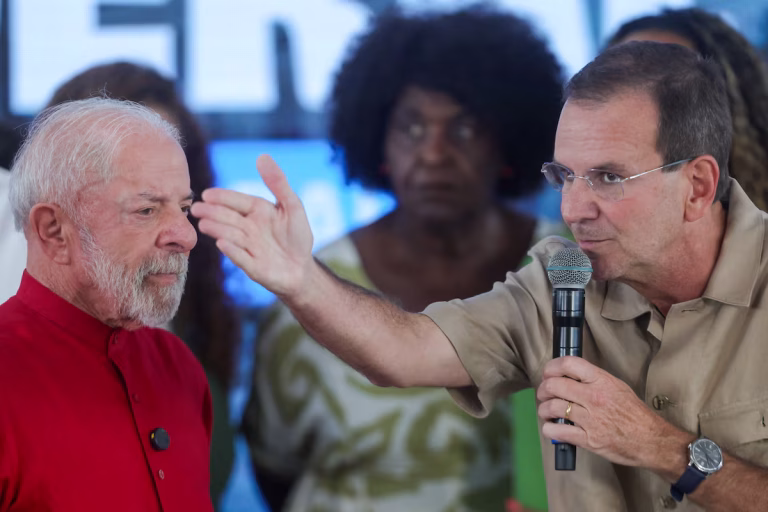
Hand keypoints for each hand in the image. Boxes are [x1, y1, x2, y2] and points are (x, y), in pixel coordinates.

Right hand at [190, 154, 313, 297]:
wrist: (302, 268)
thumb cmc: (297, 236)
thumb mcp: (293, 206)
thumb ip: (278, 182)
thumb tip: (262, 156)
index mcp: (257, 211)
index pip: (237, 201)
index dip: (223, 197)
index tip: (207, 194)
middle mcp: (248, 228)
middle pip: (228, 218)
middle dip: (212, 213)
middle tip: (197, 209)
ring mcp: (248, 247)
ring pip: (230, 236)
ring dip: (218, 230)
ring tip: (204, 224)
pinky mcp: (251, 266)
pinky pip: (241, 258)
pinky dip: (232, 251)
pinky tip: (222, 244)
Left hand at [537, 356, 688, 468]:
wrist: (651, 440)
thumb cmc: (635, 414)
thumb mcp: (618, 387)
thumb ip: (594, 379)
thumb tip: (570, 375)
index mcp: (602, 381)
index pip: (569, 364)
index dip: (551, 367)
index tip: (548, 373)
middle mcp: (594, 397)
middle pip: (554, 385)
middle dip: (543, 389)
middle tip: (543, 394)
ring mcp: (590, 418)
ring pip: (553, 407)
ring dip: (543, 409)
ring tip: (545, 411)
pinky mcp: (588, 439)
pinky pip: (558, 431)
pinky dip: (549, 429)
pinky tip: (551, 427)